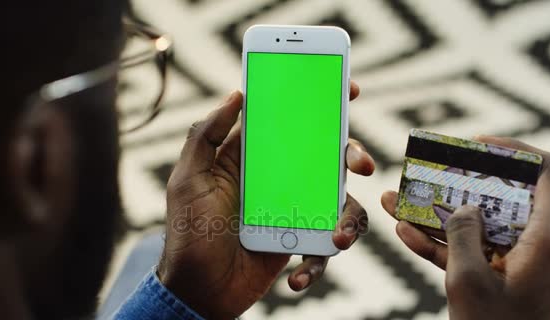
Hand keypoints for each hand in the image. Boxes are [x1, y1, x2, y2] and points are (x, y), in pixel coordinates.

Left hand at [159, 82, 373, 318]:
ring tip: (338, 238)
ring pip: (338, 200)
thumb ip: (205, 136)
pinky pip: (325, 246)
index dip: (319, 102)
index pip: (289, 120)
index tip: (346, 89)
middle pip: (327, 156)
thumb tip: (236, 94)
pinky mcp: (299, 240)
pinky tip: (296, 277)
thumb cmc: (188, 233)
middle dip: (352, 155)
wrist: (198, 290)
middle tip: (360, 164)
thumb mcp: (189, 180)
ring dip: (349, 218)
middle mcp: (278, 178)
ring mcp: (293, 209)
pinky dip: (318, 261)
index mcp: (253, 157)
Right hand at [381, 136, 549, 319]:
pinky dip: (442, 243)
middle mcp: (540, 242)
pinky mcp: (504, 278)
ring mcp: (521, 261)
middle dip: (459, 180)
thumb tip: (460, 207)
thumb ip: (462, 233)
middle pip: (503, 194)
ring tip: (396, 199)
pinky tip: (404, 233)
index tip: (477, 144)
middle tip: (428, 170)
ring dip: (438, 212)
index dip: (515, 149)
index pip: (547, 170)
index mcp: (549, 235)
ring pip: (479, 223)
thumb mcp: (470, 280)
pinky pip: (472, 251)